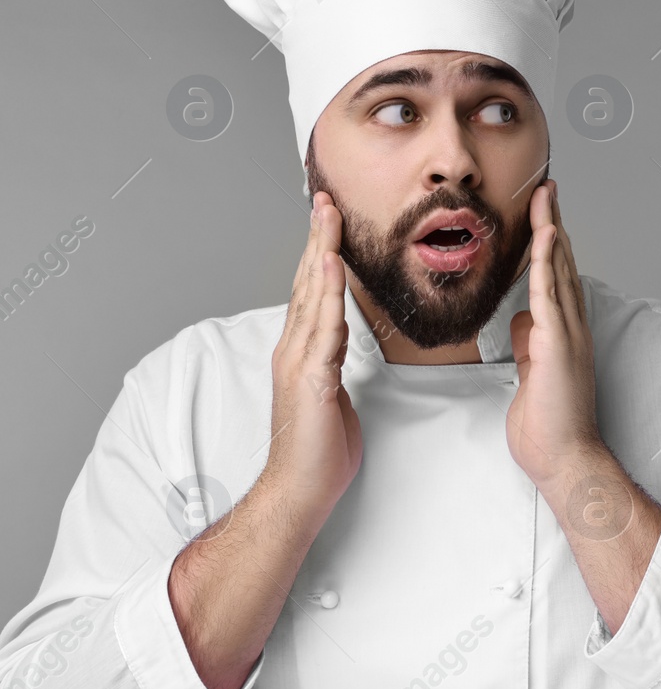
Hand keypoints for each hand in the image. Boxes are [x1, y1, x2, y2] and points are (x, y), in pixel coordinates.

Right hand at [263, 190, 362, 506]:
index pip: (312, 293)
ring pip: (313, 296)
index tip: (327, 222)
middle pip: (308, 283)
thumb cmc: (317, 450)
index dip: (319, 255)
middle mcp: (294, 350)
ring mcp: (299, 362)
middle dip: (317, 239)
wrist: (299, 489)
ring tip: (327, 217)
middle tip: (325, 200)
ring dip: (321, 253)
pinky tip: (330, 267)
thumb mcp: (332, 395)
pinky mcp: (310, 379)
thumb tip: (339, 344)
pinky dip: (327, 295)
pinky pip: (322, 328)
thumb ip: (332, 364)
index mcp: (301, 353)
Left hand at [508, 179, 603, 487]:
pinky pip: (551, 292)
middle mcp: (572, 326)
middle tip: (546, 186)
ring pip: (558, 268)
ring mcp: (569, 333)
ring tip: (545, 194)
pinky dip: (547, 260)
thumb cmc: (549, 426)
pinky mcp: (558, 343)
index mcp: (564, 333)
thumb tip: (520, 321)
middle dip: (553, 221)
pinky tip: (546, 233)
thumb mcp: (532, 374)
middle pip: (561, 262)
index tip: (542, 212)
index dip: (549, 242)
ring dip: (551, 228)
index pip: (556, 277)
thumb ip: (530, 344)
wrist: (566, 458)